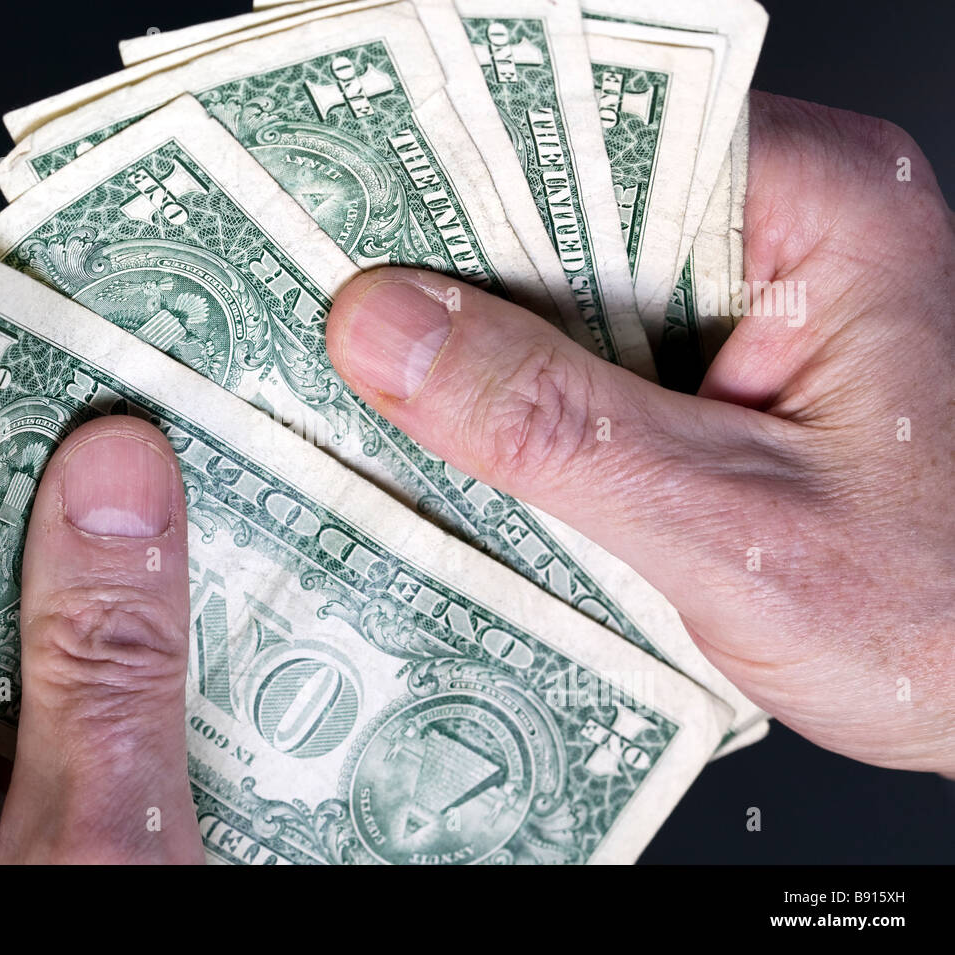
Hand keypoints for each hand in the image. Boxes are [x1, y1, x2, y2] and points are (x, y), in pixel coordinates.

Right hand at [324, 92, 954, 773]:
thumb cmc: (939, 621)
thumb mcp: (725, 523)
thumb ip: (550, 425)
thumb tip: (383, 326)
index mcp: (822, 209)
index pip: (606, 131)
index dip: (468, 168)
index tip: (346, 218)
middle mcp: (785, 233)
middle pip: (574, 210)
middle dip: (458, 275)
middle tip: (340, 329)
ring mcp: (748, 307)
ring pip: (568, 293)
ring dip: (482, 350)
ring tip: (378, 392)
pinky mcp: (717, 378)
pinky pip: (589, 360)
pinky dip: (522, 402)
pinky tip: (458, 443)